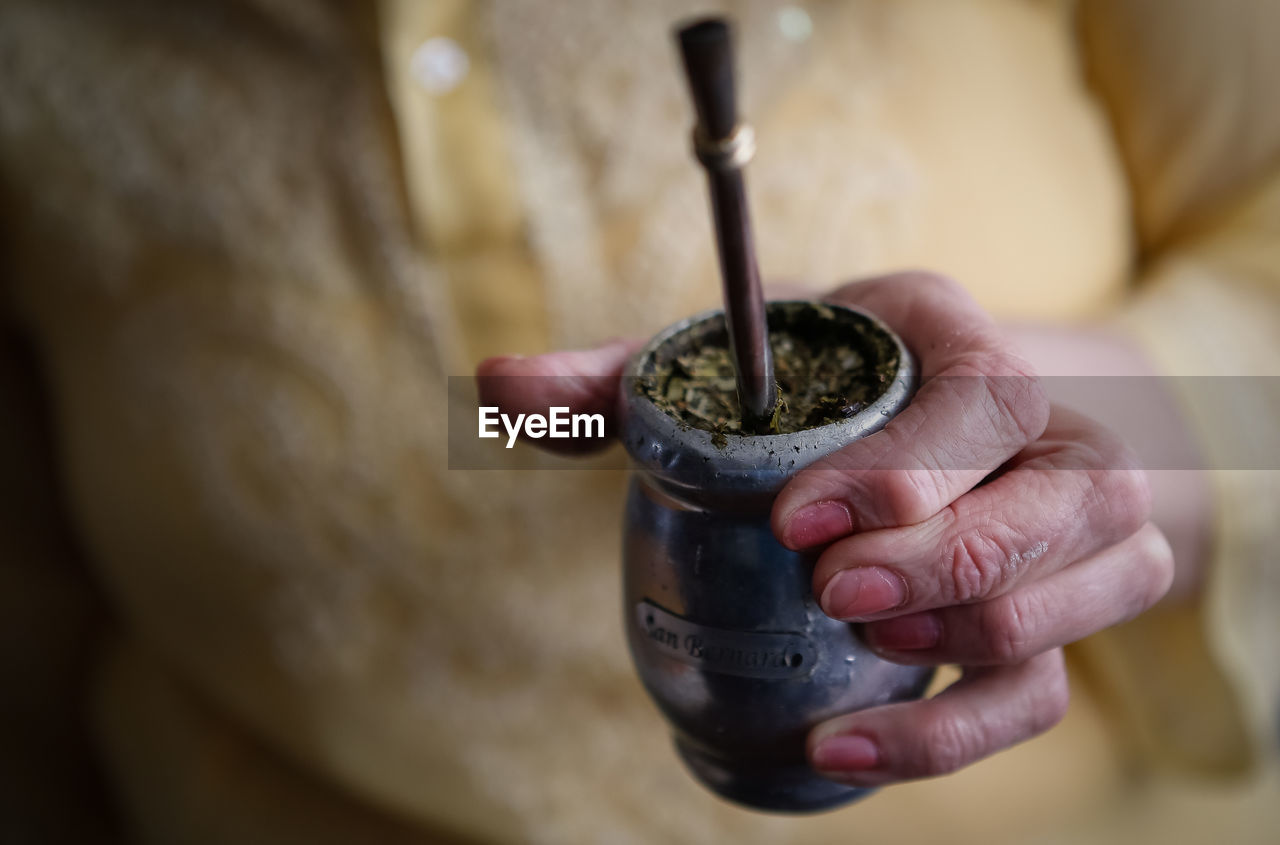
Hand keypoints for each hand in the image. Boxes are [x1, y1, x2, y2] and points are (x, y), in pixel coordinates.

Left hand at [477, 271, 1173, 785]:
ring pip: (1079, 594)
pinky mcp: (1065, 612)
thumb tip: (494, 382)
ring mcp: (1079, 523)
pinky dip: (960, 734)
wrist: (925, 409)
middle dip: (943, 557)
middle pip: (1057, 498)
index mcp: (959, 342)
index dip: (904, 467)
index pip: (980, 397)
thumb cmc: (821, 383)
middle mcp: (1050, 424)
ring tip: (859, 637)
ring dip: (972, 632)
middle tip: (831, 591)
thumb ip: (620, 378)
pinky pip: (1048, 688)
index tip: (792, 523)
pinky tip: (849, 746)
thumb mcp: (734, 362)